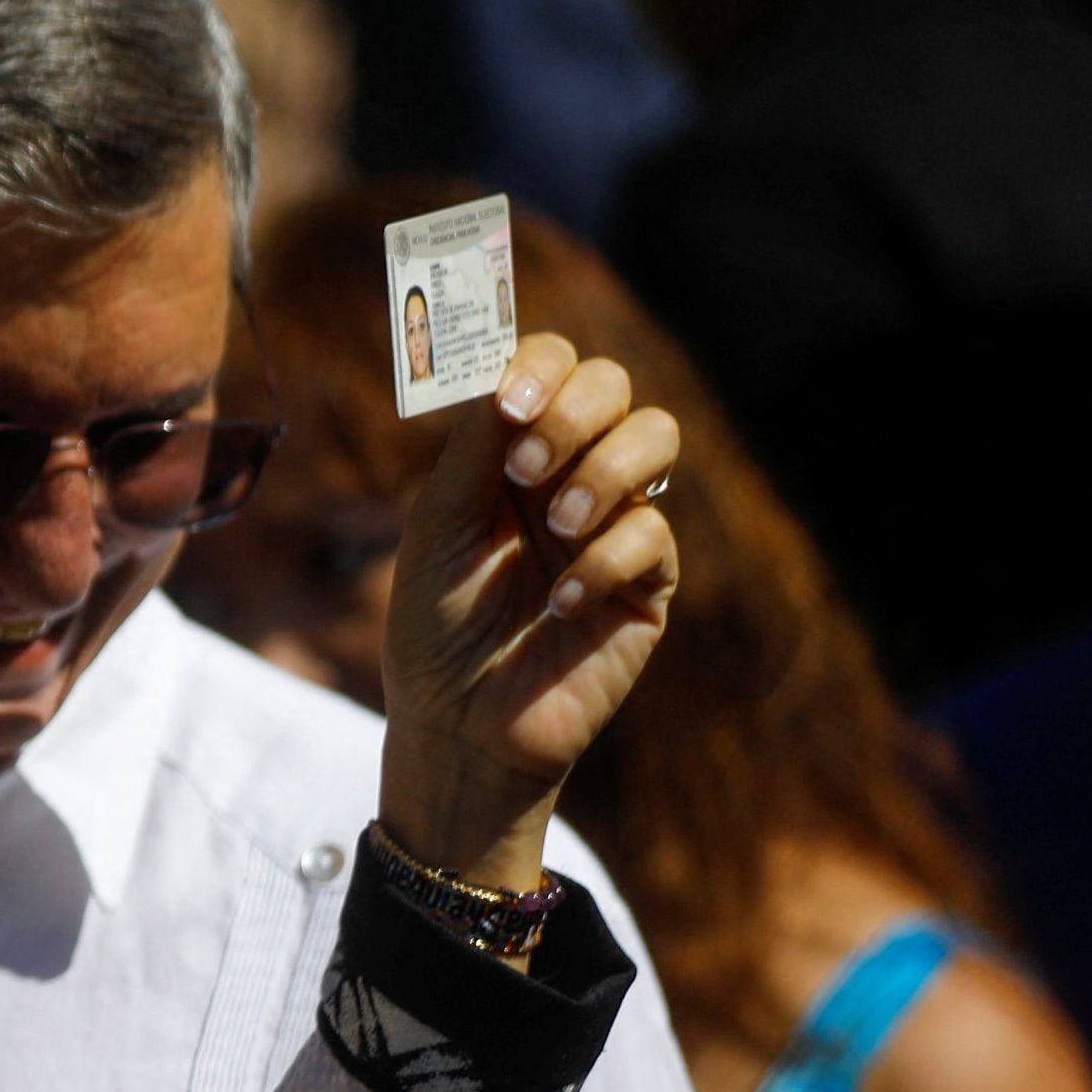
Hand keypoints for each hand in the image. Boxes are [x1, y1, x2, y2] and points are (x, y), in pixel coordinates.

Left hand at [377, 334, 682, 890]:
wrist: (459, 727)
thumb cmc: (436, 626)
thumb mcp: (440, 526)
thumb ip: (477, 447)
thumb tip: (513, 370)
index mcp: (513, 451)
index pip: (552, 366)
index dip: (542, 365)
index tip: (513, 403)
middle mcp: (570, 473)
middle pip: (613, 385)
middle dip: (574, 412)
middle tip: (524, 470)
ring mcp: (614, 522)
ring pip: (655, 437)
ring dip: (602, 471)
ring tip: (554, 529)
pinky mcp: (649, 582)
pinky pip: (653, 533)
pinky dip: (604, 560)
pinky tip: (561, 604)